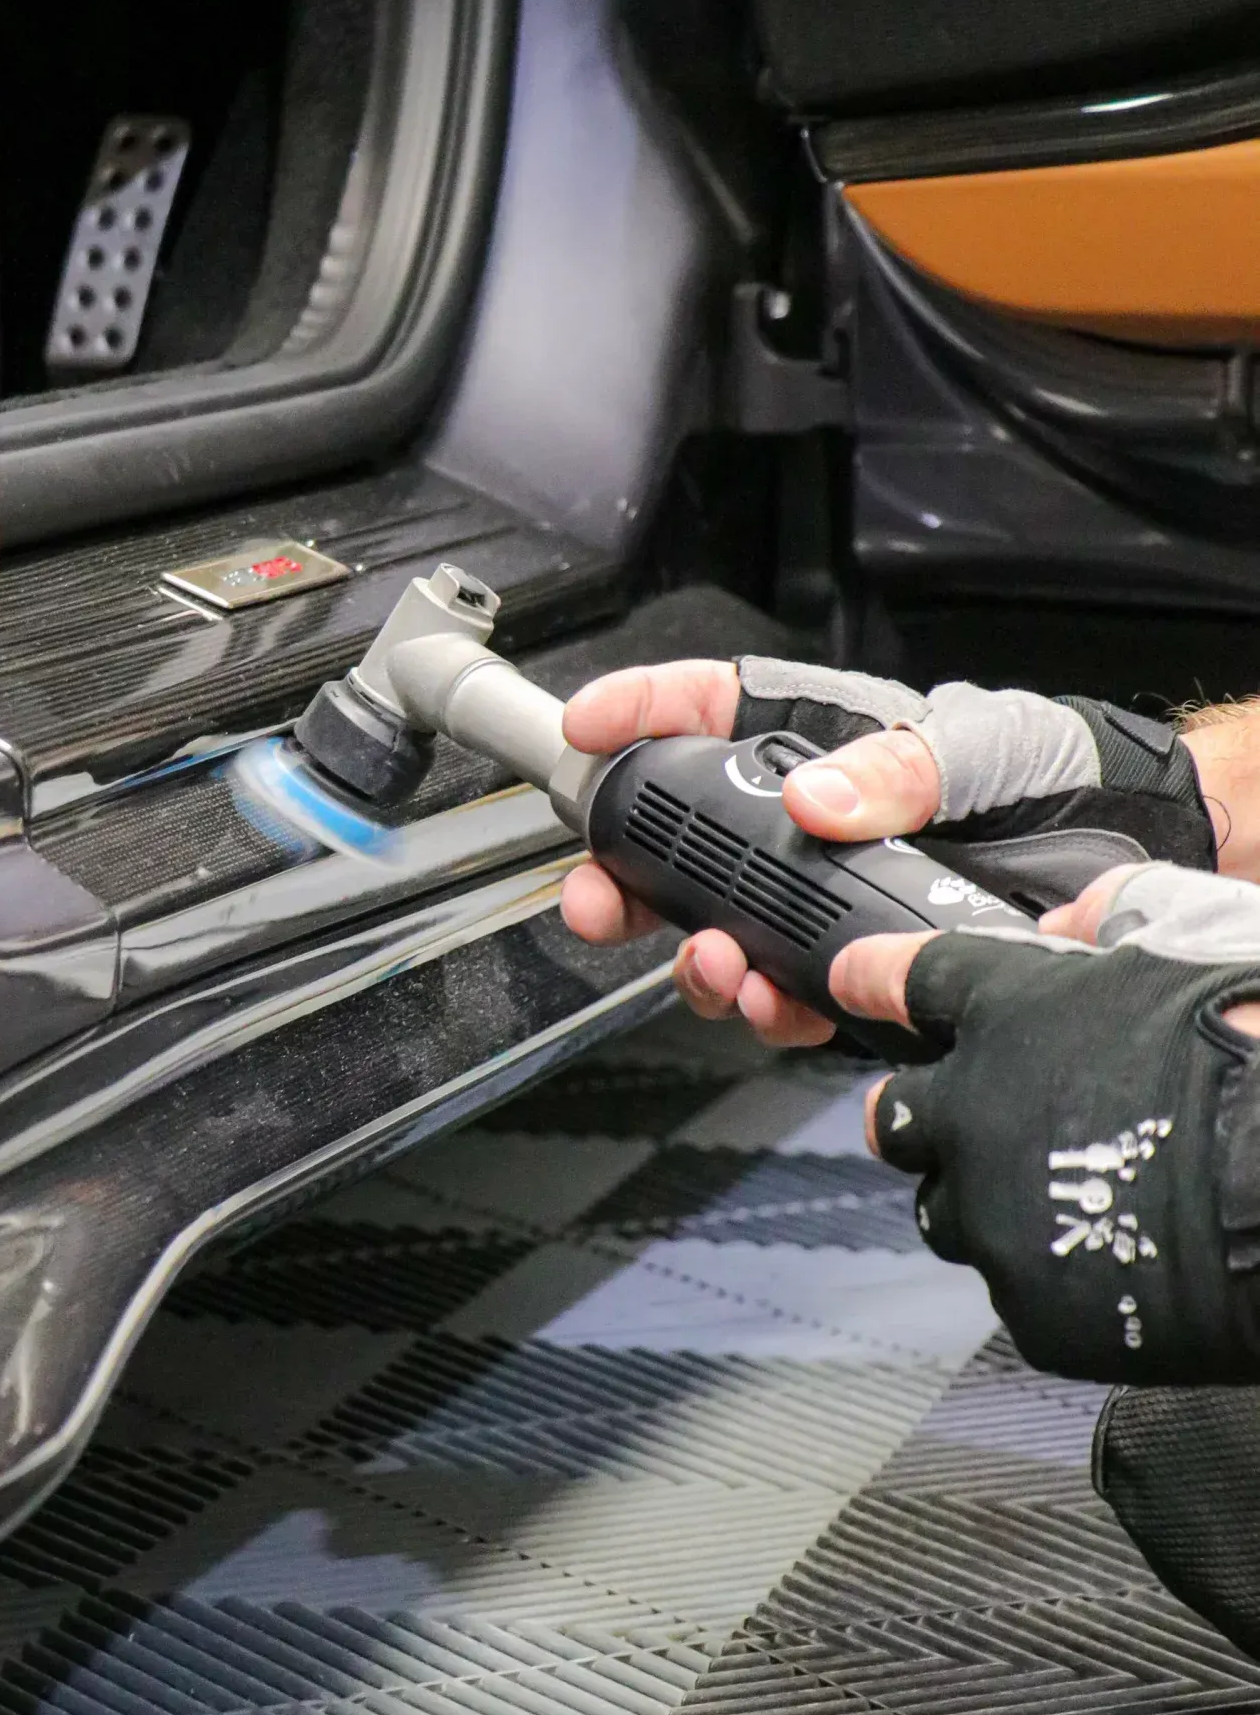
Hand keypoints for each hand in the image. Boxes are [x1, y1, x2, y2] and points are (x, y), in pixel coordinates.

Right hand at [558, 652, 1217, 1045]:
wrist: (1131, 856)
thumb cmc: (1061, 773)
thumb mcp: (983, 745)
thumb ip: (895, 767)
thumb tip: (816, 801)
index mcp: (823, 737)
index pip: (705, 708)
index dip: (635, 714)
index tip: (585, 732)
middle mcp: (805, 818)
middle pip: (676, 841)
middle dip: (620, 876)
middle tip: (597, 900)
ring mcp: (820, 895)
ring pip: (715, 929)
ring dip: (696, 957)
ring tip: (716, 964)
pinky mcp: (851, 962)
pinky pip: (782, 992)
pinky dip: (764, 1006)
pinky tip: (775, 1001)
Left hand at [842, 866, 1259, 1382]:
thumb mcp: (1203, 930)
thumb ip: (1120, 911)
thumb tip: (1078, 920)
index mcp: (1010, 1014)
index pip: (908, 982)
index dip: (877, 979)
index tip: (854, 981)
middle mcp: (976, 1116)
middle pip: (894, 1119)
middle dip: (920, 1115)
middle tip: (968, 1118)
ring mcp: (997, 1220)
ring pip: (950, 1214)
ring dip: (985, 1201)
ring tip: (1062, 1198)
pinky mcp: (1033, 1309)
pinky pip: (1022, 1290)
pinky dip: (1058, 1276)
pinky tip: (1117, 1258)